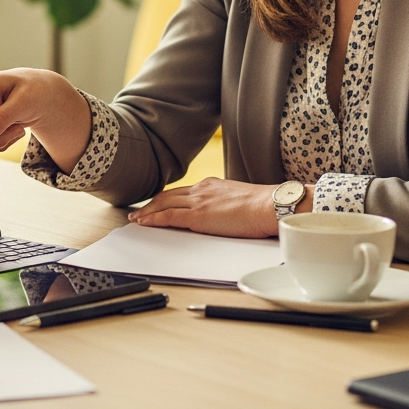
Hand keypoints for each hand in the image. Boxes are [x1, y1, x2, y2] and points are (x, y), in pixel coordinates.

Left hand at [127, 178, 304, 238]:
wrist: (271, 206)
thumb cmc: (263, 207)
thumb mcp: (239, 200)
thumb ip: (226, 205)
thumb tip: (224, 214)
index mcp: (212, 185)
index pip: (182, 191)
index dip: (166, 198)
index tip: (157, 203)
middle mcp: (201, 189)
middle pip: (168, 195)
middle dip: (152, 204)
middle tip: (140, 212)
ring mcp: (198, 201)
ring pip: (164, 204)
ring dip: (148, 212)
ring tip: (137, 219)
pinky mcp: (198, 216)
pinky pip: (169, 216)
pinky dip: (153, 219)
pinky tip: (144, 223)